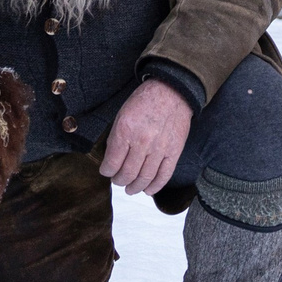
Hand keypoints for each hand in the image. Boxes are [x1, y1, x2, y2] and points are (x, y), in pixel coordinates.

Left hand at [100, 77, 192, 194]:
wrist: (172, 91)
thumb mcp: (122, 114)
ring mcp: (160, 148)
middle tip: (118, 180)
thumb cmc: (145, 100)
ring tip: (130, 189)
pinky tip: (148, 190)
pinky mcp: (174, 151)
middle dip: (119, 180)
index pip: (112, 163)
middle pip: (127, 174)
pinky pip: (164, 175)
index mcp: (125, 130)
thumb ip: (116, 137)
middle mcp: (142, 141)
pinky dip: (155, 186)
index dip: (106, 171)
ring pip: (144, 178)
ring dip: (135, 188)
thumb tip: (111, 159)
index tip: (106, 171)